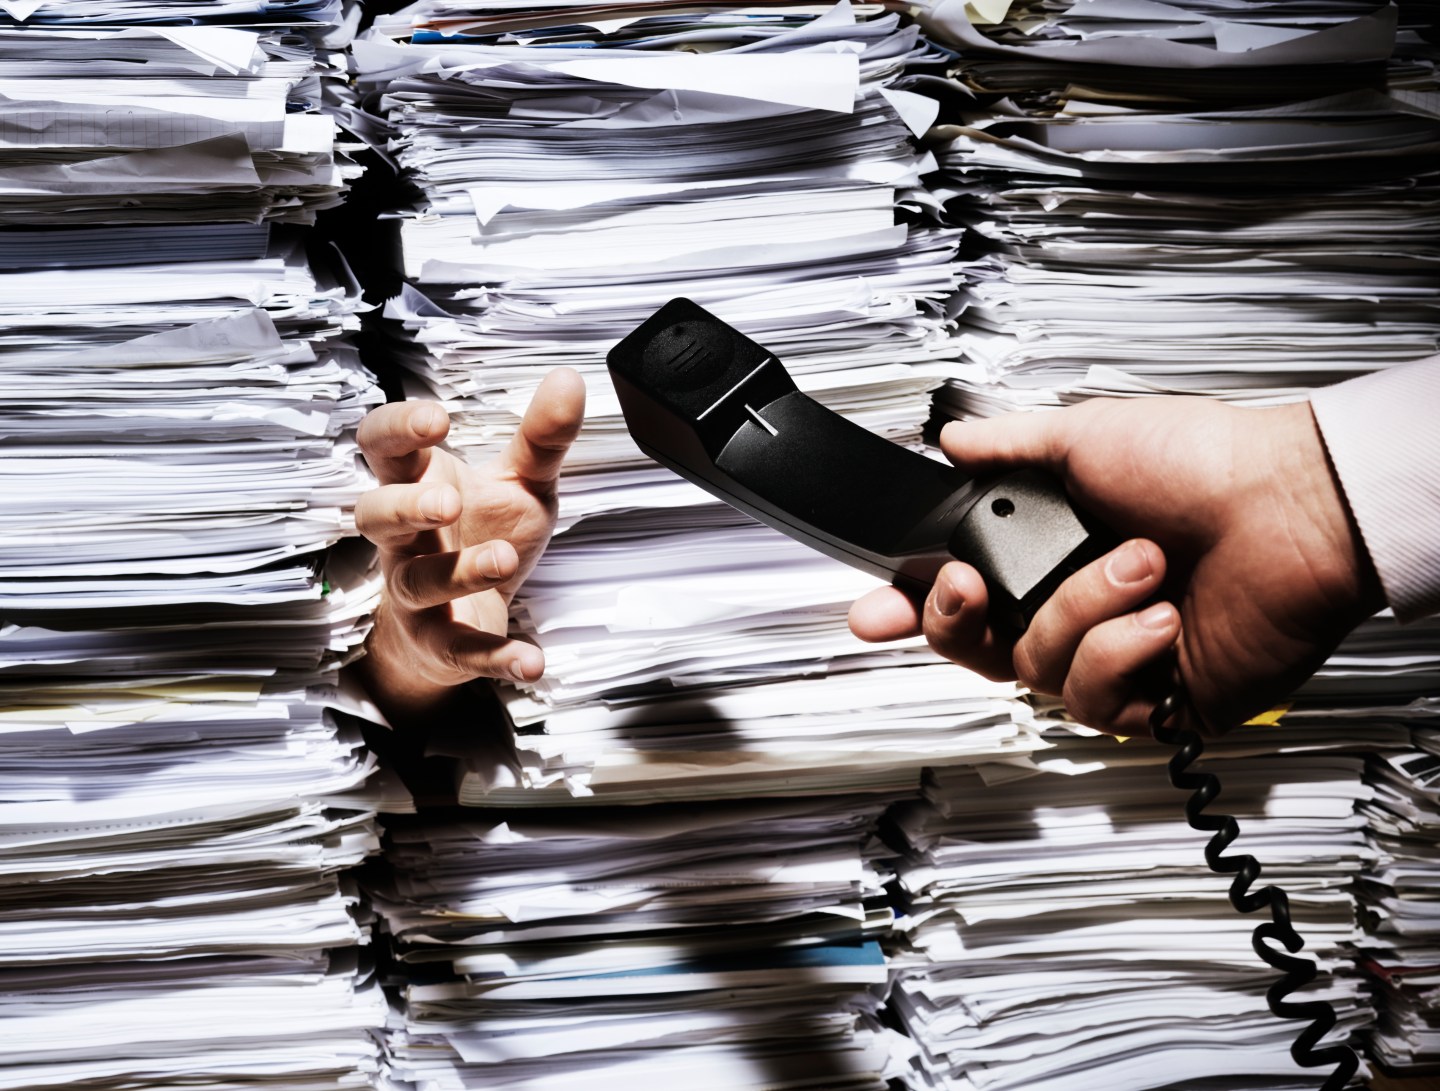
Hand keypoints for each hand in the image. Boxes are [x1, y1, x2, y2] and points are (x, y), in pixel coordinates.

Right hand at [353, 369, 584, 720]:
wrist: (468, 616)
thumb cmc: (484, 534)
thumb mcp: (520, 484)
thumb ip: (542, 437)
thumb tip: (569, 379)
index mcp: (417, 485)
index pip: (381, 447)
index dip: (397, 429)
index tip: (437, 418)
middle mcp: (405, 539)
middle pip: (374, 516)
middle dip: (405, 507)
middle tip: (447, 502)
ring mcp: (415, 592)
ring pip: (413, 584)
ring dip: (455, 574)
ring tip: (502, 560)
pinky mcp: (441, 643)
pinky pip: (460, 652)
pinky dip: (494, 657)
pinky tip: (532, 660)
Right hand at [848, 397, 1384, 735]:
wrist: (1291, 508)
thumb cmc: (1206, 464)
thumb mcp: (1086, 437)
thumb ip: (1007, 446)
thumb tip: (952, 442)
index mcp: (1048, 552)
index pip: (956, 593)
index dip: (907, 607)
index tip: (871, 612)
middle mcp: (1072, 608)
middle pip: (974, 646)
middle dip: (954, 619)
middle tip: (968, 584)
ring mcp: (1112, 657)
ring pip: (1034, 670)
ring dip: (1082, 611)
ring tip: (1142, 566)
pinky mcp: (1156, 700)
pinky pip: (1095, 701)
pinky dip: (1122, 654)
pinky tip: (1160, 619)